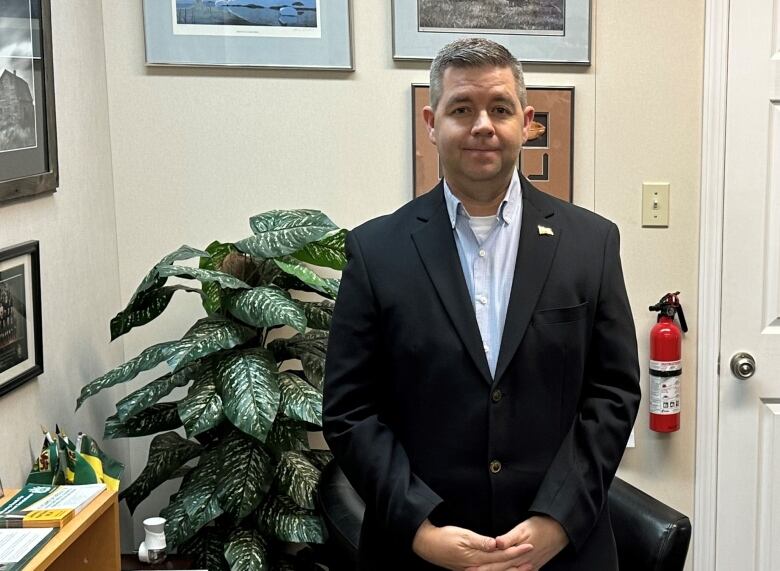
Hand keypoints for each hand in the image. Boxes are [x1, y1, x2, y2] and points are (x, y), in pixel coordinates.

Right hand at [412, 519, 533, 570]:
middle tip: (533, 561)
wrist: (426, 545)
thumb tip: (496, 544)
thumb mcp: (461, 535)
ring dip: (510, 570)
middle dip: (517, 564)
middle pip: (501, 568)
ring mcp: (471, 570)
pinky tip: (504, 569)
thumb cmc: (443, 538)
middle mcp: (475, 567)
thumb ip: (480, 541)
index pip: (501, 556)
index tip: (529, 546)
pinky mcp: (468, 570)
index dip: (516, 552)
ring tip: (524, 567)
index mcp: (476, 558)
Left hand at [465, 516, 568, 570]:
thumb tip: (496, 543)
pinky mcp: (534, 566)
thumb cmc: (540, 526)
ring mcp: (529, 566)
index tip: (469, 569)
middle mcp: (522, 563)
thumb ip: (509, 538)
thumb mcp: (523, 529)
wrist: (560, 530)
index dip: (482, 568)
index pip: (495, 564)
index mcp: (516, 554)